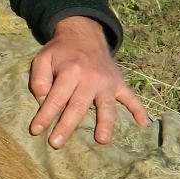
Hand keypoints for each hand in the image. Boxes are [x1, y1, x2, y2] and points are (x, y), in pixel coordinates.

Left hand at [28, 16, 149, 148]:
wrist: (84, 34)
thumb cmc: (61, 51)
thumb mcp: (43, 58)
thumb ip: (39, 78)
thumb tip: (43, 100)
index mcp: (70, 71)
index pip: (55, 98)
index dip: (45, 115)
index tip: (36, 131)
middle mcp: (90, 78)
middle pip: (78, 107)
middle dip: (66, 126)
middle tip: (56, 144)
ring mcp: (107, 82)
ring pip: (106, 106)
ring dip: (105, 124)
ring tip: (102, 140)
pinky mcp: (118, 83)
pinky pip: (131, 98)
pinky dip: (139, 110)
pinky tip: (143, 124)